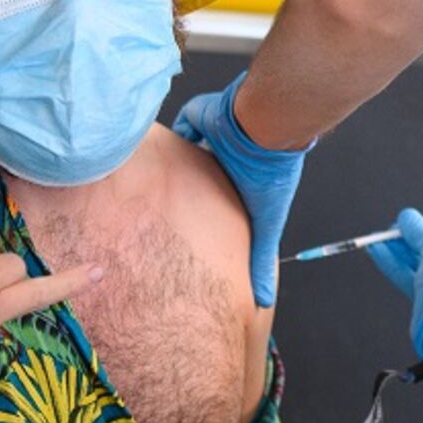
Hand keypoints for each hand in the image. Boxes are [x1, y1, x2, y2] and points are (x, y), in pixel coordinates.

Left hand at [174, 71, 310, 306]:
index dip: (203, 213)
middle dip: (184, 188)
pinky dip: (172, 134)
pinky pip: (180, 126)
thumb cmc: (268, 178)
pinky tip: (158, 146)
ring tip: (153, 176)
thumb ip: (260, 259)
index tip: (187, 229)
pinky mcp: (199, 119)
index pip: (218, 203)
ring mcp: (213, 139)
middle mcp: (226, 160)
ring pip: (186, 151)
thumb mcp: (265, 227)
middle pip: (199, 177)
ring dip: (175, 159)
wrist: (262, 130)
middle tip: (164, 204)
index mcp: (240, 183)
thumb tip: (262, 302)